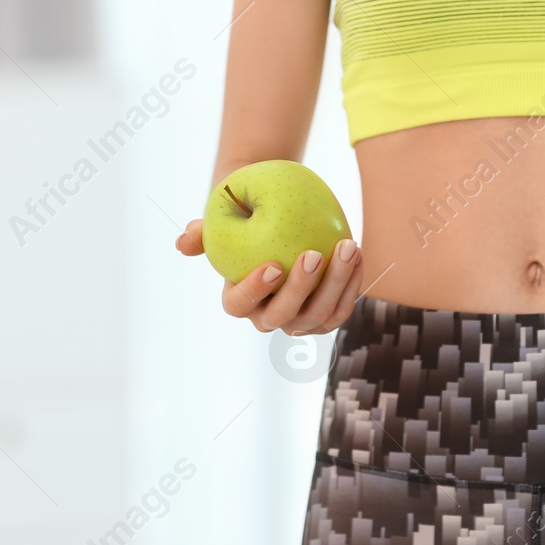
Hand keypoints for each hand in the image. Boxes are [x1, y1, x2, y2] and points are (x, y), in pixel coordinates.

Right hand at [175, 219, 363, 334]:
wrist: (277, 227)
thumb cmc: (245, 222)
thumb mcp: (222, 223)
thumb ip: (203, 232)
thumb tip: (186, 239)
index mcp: (238, 300)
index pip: (239, 305)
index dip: (254, 290)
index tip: (272, 265)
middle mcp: (268, 318)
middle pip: (284, 314)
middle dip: (301, 288)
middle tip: (313, 254)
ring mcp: (299, 321)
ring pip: (320, 315)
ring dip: (336, 284)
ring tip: (347, 246)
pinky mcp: (326, 316)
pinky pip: (342, 307)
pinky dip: (352, 284)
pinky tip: (358, 254)